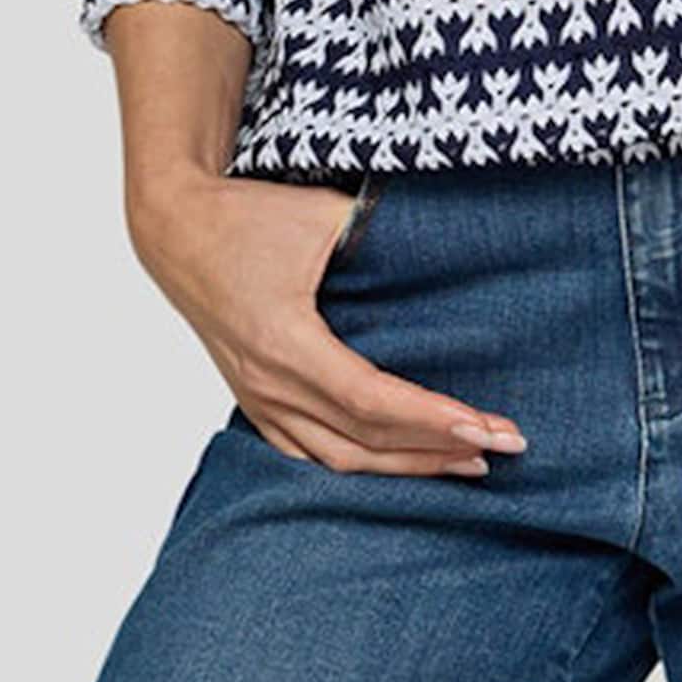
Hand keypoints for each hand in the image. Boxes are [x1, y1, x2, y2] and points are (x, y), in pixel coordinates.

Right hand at [126, 164, 527, 475]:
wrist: (177, 230)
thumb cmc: (247, 216)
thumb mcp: (319, 214)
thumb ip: (379, 234)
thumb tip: (449, 245)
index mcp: (285, 341)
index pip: (372, 399)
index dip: (432, 418)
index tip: (487, 427)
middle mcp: (269, 384)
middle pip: (366, 440)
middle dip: (440, 448)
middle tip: (504, 447)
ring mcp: (258, 400)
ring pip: (341, 458)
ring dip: (407, 465)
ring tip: (467, 464)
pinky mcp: (255, 402)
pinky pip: (310, 454)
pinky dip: (361, 466)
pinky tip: (401, 467)